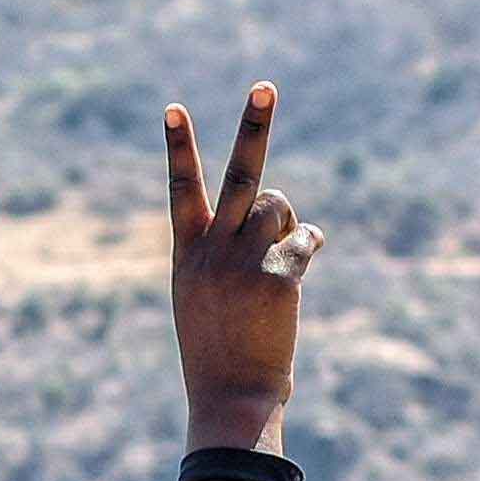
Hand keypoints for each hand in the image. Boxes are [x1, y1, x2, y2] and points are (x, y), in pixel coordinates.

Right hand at [162, 87, 321, 452]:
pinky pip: (306, 237)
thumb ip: (225, 249)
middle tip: (265, 87)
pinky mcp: (278, 276)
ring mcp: (244, 261)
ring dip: (285, 220)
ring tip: (274, 253)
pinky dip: (307, 246)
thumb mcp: (202, 293)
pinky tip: (297, 270)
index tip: (172, 107)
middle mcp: (211, 250)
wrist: (230, 394)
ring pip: (279, 205)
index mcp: (186, 252)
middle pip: (238, 175)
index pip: (180, 188)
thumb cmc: (217, 347)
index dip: (177, 146)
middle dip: (253, 127)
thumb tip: (278, 212)